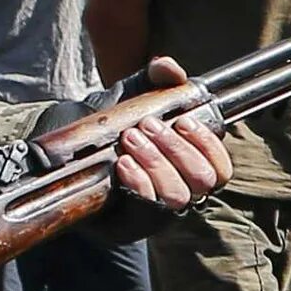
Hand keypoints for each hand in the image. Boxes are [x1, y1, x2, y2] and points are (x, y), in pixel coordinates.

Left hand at [110, 56, 231, 208]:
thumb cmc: (112, 129)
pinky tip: (122, 163)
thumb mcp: (133, 96)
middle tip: (147, 124)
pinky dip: (139, 181)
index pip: (221, 167)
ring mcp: (161, 209)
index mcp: (191, 164)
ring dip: (157, 163)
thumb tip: (169, 68)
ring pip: (179, 195)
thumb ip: (155, 78)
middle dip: (177, 148)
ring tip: (131, 139)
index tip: (183, 120)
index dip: (209, 144)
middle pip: (204, 180)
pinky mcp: (135, 222)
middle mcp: (183, 190)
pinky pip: (149, 208)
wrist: (69, 159)